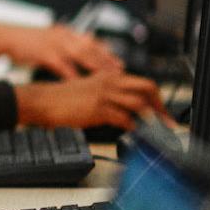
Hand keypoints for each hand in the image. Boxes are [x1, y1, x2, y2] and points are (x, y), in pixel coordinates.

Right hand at [1, 26, 121, 79]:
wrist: (5, 37)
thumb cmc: (27, 41)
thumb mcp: (50, 37)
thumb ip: (68, 41)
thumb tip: (87, 42)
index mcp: (66, 32)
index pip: (92, 42)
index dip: (106, 52)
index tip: (118, 63)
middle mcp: (64, 36)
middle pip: (91, 48)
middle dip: (106, 60)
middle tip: (120, 71)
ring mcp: (55, 44)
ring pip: (82, 55)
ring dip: (96, 66)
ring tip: (107, 78)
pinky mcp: (45, 53)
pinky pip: (64, 66)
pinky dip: (74, 75)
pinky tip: (82, 83)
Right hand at [15, 71, 163, 127]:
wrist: (42, 101)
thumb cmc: (61, 99)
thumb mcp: (88, 89)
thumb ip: (107, 93)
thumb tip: (125, 110)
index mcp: (109, 75)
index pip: (142, 82)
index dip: (156, 98)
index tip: (162, 112)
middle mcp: (110, 81)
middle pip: (147, 88)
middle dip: (160, 106)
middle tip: (166, 122)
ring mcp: (105, 94)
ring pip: (139, 103)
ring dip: (151, 119)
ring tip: (156, 131)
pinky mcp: (98, 108)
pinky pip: (124, 118)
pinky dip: (134, 127)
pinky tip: (136, 133)